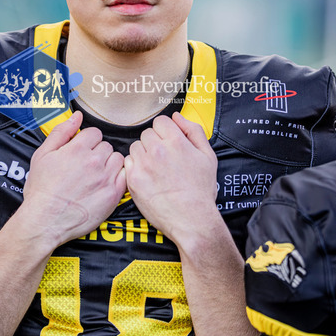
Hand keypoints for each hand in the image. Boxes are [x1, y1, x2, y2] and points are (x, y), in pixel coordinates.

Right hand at [21, 111, 125, 247]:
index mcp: (77, 149)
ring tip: (96, 175)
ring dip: (109, 164)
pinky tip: (104, 184)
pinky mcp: (113, 195)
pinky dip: (117, 178)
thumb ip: (61, 132)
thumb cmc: (42, 190)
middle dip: (98, 153)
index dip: (87, 142)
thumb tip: (77, 116)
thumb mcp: (42, 155)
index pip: (95, 133)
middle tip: (86, 166)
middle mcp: (94, 162)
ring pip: (118, 159)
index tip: (82, 152)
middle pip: (107, 146)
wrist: (45, 221)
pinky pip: (125, 176)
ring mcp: (105, 178)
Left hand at [124, 112, 217, 246]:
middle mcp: (158, 150)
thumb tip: (177, 116)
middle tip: (164, 159)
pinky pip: (128, 162)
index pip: (160, 121)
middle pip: (147, 133)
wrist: (192, 219)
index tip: (168, 142)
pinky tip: (147, 176)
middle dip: (154, 142)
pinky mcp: (133, 179)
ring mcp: (144, 165)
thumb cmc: (201, 190)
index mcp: (177, 141)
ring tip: (156, 169)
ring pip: (136, 147)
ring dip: (143, 154)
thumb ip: (194, 131)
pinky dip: (135, 167)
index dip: (165, 131)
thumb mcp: (208, 156)